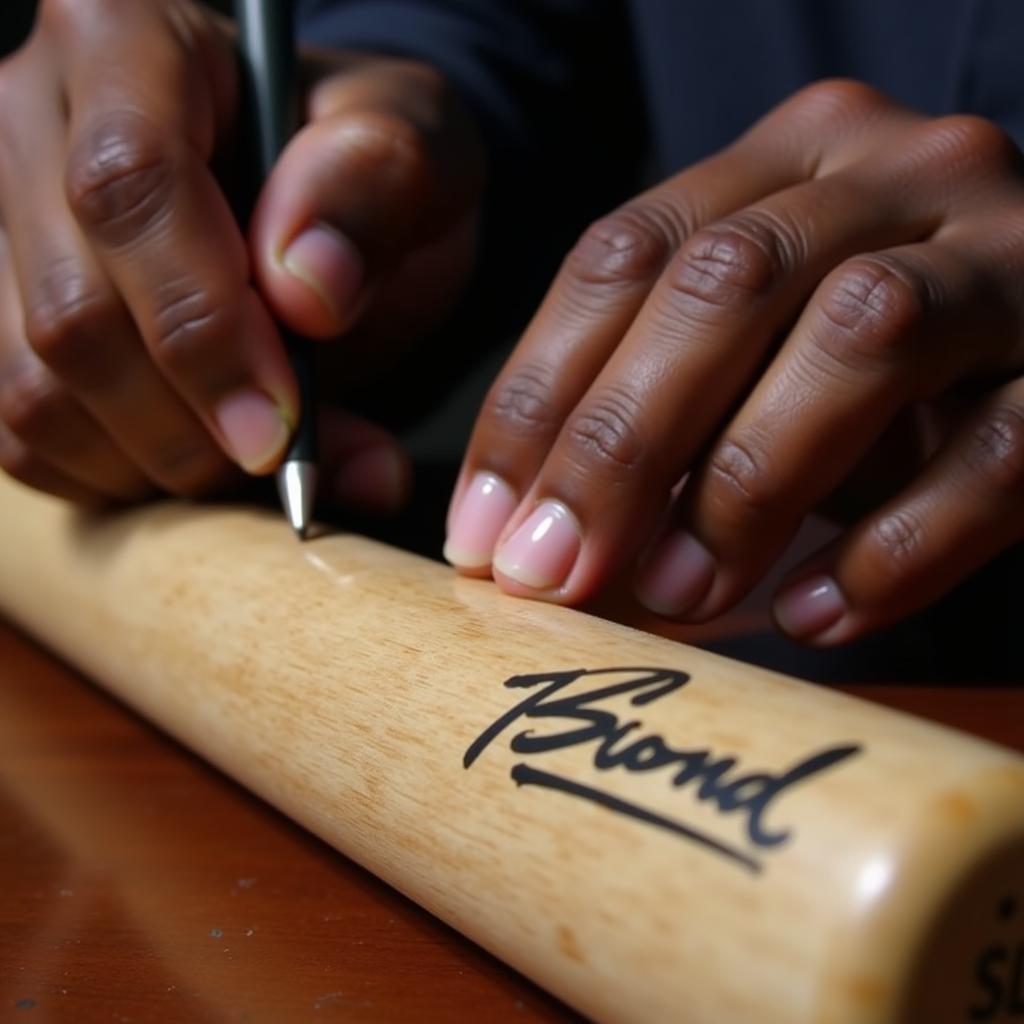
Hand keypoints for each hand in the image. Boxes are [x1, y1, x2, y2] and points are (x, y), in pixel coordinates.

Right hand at [0, 0, 481, 510]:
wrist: (327, 212)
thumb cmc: (371, 172)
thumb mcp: (420, 147)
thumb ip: (378, 184)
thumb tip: (306, 287)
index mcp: (134, 39)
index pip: (129, 188)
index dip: (202, 326)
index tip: (280, 422)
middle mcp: (33, 121)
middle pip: (72, 311)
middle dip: (189, 422)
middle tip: (282, 458)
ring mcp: (1, 225)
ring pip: (32, 389)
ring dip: (159, 462)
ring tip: (263, 462)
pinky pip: (21, 436)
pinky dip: (118, 479)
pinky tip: (202, 463)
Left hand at [445, 80, 1023, 644]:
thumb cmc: (876, 368)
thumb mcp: (759, 350)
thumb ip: (662, 405)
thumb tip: (533, 541)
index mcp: (786, 158)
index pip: (623, 254)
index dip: (534, 399)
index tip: (482, 532)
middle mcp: (897, 174)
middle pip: (723, 286)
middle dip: (618, 446)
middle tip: (553, 576)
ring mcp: (1008, 253)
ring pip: (860, 338)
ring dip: (743, 487)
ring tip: (675, 597)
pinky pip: (996, 452)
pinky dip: (894, 548)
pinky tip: (814, 614)